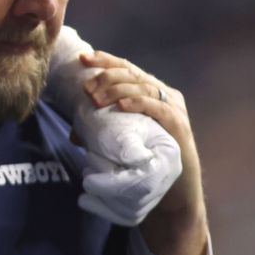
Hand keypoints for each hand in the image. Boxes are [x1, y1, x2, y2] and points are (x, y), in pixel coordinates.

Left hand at [82, 51, 208, 254]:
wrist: (170, 196)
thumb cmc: (144, 165)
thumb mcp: (119, 143)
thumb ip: (100, 133)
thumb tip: (74, 132)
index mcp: (149, 93)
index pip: (125, 68)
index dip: (104, 60)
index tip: (82, 59)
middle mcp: (164, 95)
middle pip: (132, 73)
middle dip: (106, 76)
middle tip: (86, 88)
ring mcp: (174, 109)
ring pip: (143, 86)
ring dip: (117, 89)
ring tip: (96, 98)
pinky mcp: (179, 126)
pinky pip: (158, 108)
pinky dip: (138, 103)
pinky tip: (122, 105)